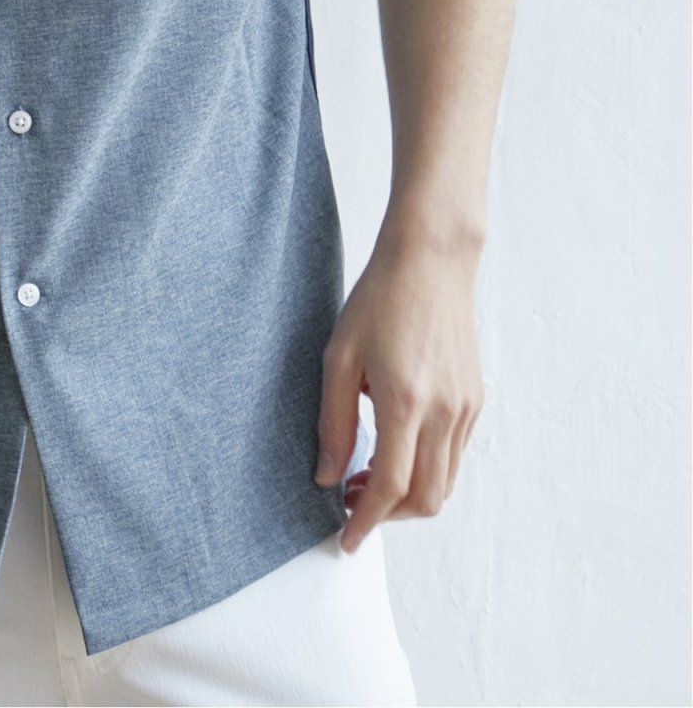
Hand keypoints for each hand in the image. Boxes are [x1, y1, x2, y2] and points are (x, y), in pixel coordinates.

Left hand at [313, 232, 485, 552]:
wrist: (431, 262)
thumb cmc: (378, 301)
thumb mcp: (338, 357)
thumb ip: (332, 421)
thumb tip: (327, 477)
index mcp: (404, 402)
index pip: (389, 486)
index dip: (366, 522)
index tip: (345, 539)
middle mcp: (444, 413)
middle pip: (424, 499)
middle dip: (387, 516)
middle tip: (350, 501)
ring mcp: (465, 409)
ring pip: (445, 484)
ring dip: (407, 496)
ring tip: (365, 476)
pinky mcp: (474, 401)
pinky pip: (454, 457)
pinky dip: (426, 470)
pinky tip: (394, 448)